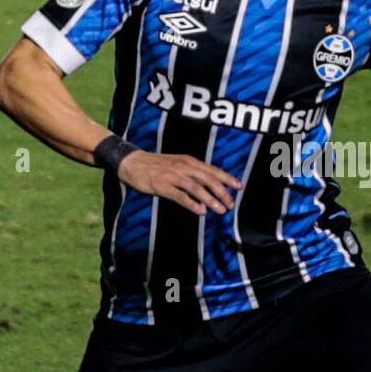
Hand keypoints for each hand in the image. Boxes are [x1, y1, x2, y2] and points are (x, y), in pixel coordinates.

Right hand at [118, 151, 241, 215]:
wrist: (131, 161)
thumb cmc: (155, 164)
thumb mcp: (176, 163)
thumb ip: (191, 173)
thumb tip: (206, 188)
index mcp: (188, 161)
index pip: (212, 170)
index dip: (227, 178)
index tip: (239, 187)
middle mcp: (183, 167)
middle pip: (208, 179)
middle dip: (222, 192)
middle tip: (231, 204)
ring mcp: (173, 176)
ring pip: (197, 188)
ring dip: (210, 199)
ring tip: (220, 210)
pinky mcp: (162, 186)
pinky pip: (180, 196)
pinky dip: (192, 204)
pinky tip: (200, 211)